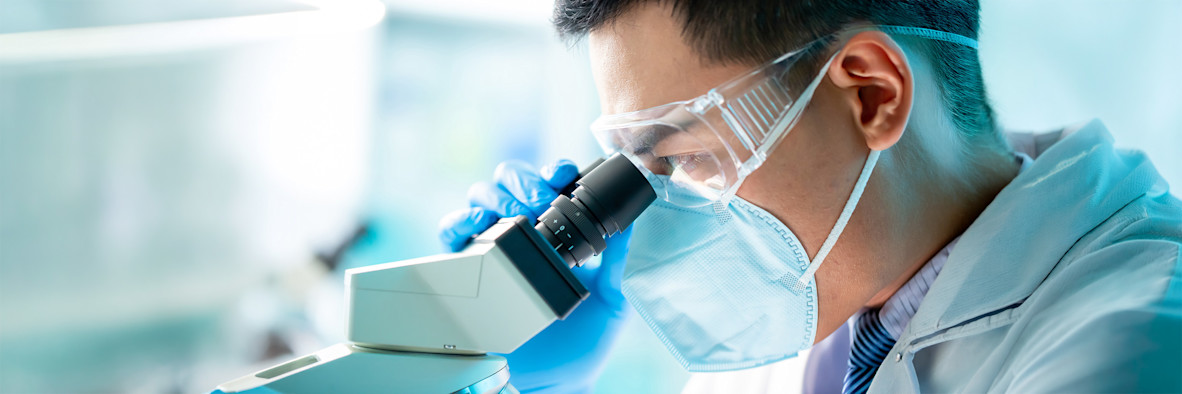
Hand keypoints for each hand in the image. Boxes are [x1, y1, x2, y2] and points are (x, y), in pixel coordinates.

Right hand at [438, 159, 631, 392]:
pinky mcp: (468, 271)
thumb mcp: (612, 299)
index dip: (554, 170)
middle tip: (540, 202)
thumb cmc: (584, 342)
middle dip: (524, 182)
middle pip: (510, 182)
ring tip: (517, 217)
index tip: (563, 176)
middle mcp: (523, 234)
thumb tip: (631, 224)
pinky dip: (460, 221)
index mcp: (559, 232)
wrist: (556, 381)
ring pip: (481, 198)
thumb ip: (618, 262)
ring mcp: (494, 249)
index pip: (550, 184)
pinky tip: (479, 226)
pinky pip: (452, 234)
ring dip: (496, 196)